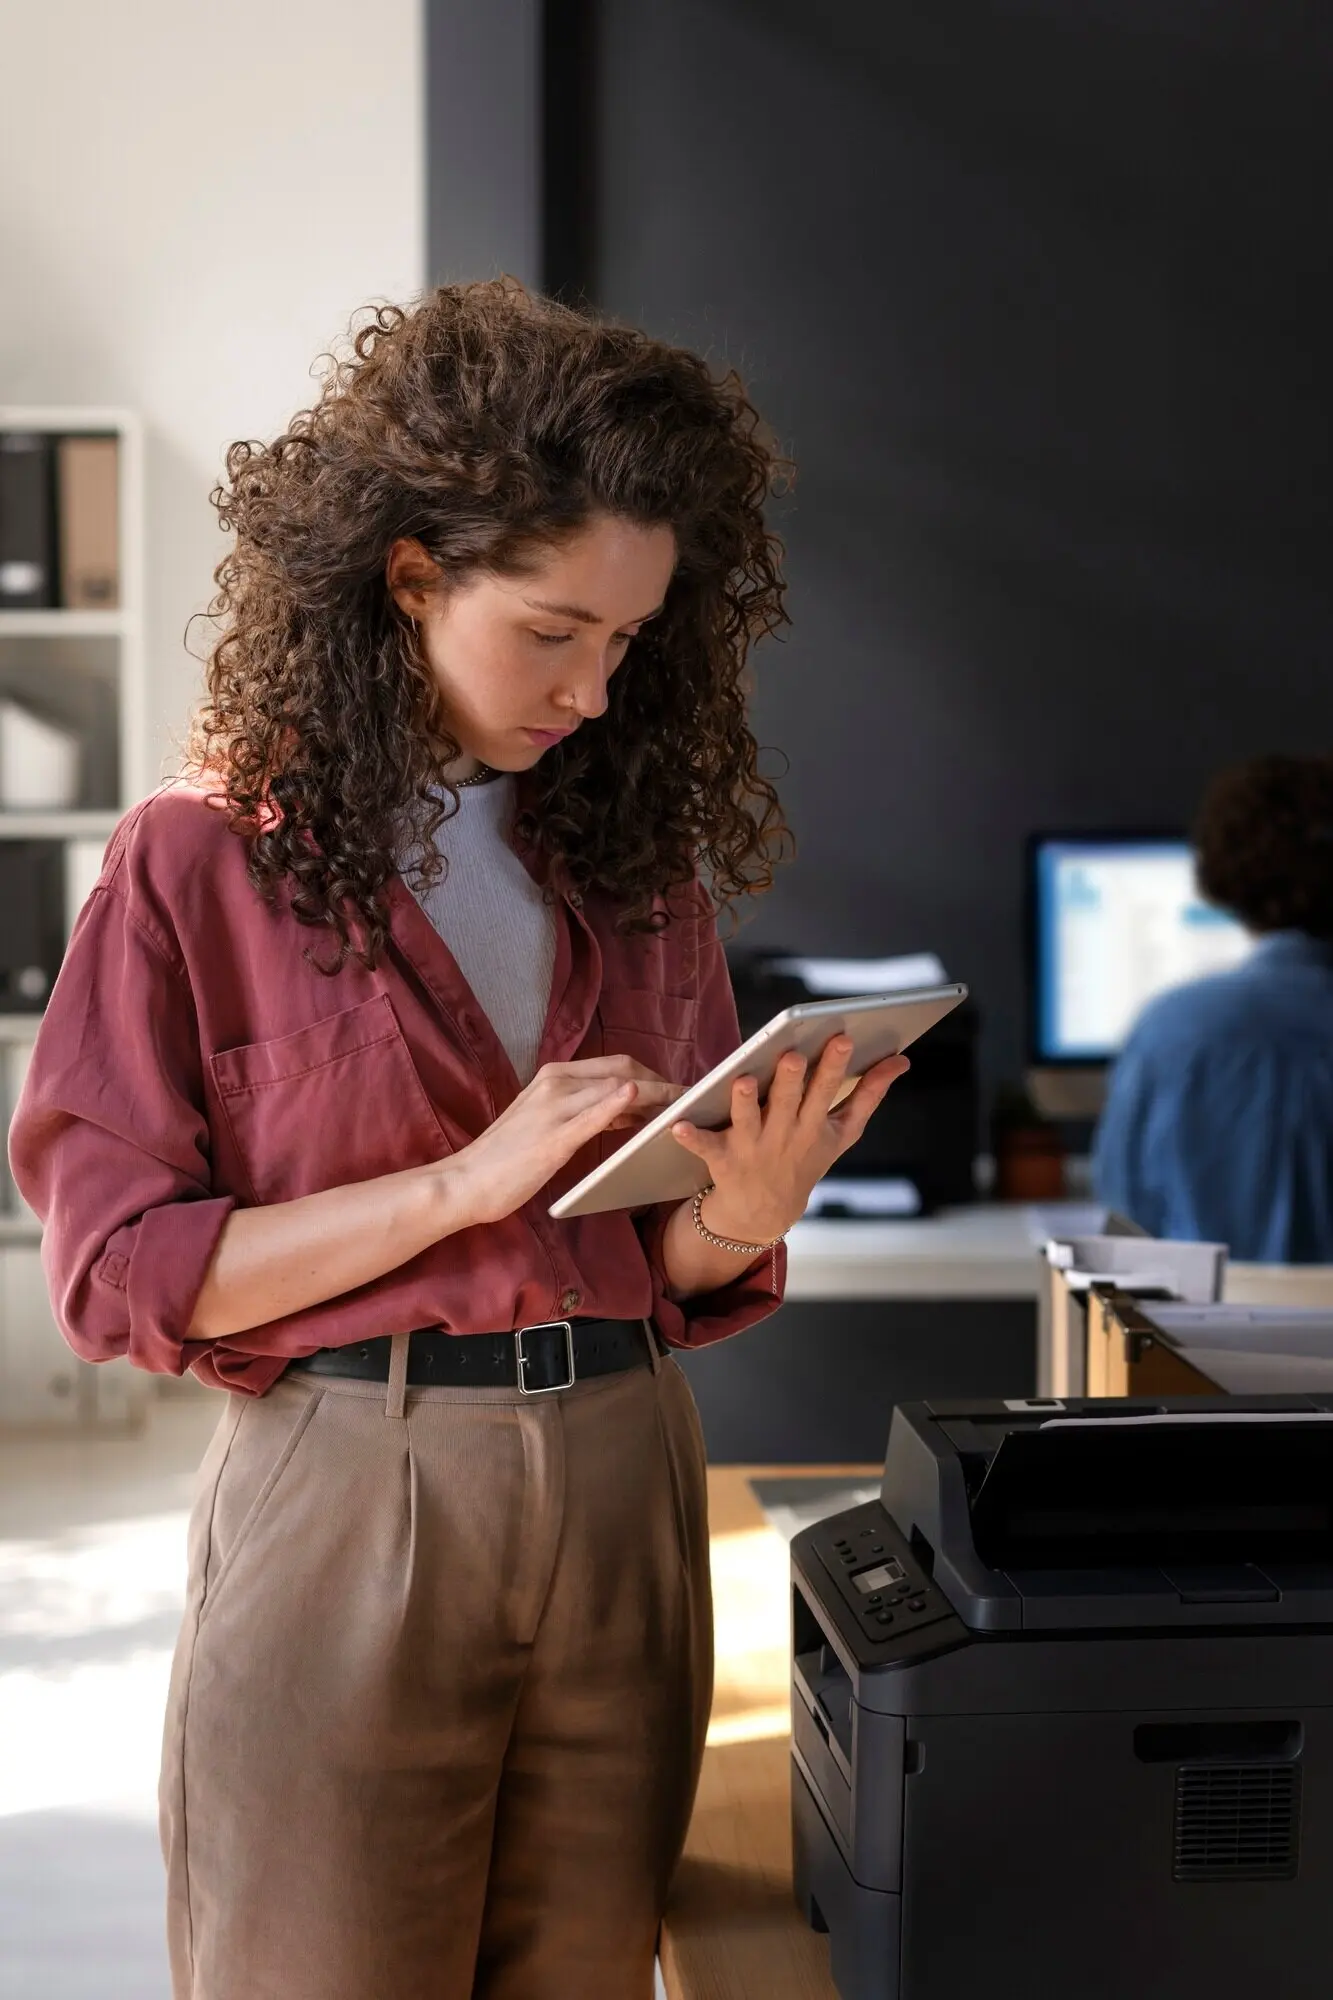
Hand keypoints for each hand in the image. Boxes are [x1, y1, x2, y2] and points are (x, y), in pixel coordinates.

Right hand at [443, 1055, 682, 1227]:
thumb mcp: (550, 1124)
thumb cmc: (507, 1159)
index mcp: (553, 1077)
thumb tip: (627, 1103)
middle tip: (691, 1100)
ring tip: (685, 1106)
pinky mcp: (551, 1138)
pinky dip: (615, 1103)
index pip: (615, 1065)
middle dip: (662, 1082)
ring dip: (655, 1094)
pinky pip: (589, 1116)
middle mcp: (555, 1084)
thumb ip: (587, 1110)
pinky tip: (636, 1098)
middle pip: (622, 1070)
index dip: (653, 1074)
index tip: (678, 1088)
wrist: (465, 1181)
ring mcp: (552, 1108)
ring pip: (614, 1088)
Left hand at [669, 1036, 909, 1242]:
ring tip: (742, 1081)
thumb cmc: (805, 1159)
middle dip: (791, 1079)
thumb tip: (901, 1060)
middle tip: (792, 1055)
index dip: (834, 1065)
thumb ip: (870, 1095)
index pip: (827, 1090)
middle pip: (788, 1102)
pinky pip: (705, 1147)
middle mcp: (784, 1134)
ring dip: (745, 1103)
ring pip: (748, 1120)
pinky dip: (691, 1138)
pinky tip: (678, 1125)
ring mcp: (752, 1148)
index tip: (841, 1038)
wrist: (766, 1213)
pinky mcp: (722, 1160)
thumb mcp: (842, 1133)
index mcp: (813, 1124)